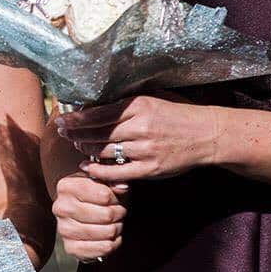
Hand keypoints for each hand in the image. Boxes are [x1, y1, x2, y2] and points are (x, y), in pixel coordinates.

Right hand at [52, 172, 127, 261]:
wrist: (82, 217)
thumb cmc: (95, 197)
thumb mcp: (104, 183)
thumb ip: (114, 180)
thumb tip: (122, 187)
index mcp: (66, 187)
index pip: (105, 195)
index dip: (116, 198)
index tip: (114, 198)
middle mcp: (60, 207)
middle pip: (107, 215)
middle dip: (119, 214)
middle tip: (117, 212)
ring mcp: (63, 229)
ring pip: (108, 232)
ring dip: (117, 228)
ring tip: (113, 223)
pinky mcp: (71, 248)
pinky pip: (104, 248)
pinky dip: (113, 243)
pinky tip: (109, 237)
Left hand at [57, 95, 220, 182]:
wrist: (208, 134)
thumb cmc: (178, 114)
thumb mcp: (153, 99)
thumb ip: (125, 103)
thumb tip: (93, 104)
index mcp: (139, 106)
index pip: (97, 114)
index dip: (75, 118)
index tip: (62, 120)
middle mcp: (140, 127)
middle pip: (97, 133)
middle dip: (75, 134)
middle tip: (63, 133)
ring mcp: (145, 150)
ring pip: (104, 151)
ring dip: (85, 149)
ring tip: (76, 145)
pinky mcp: (150, 169)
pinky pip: (116, 172)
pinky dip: (98, 171)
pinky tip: (86, 166)